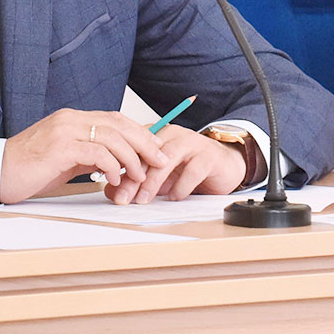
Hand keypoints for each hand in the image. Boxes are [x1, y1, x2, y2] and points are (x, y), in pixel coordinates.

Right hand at [0, 109, 167, 202]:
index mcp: (71, 119)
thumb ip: (90, 154)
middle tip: (161, 161)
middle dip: (145, 143)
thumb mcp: (67, 158)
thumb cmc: (30, 168)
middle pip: (119, 124)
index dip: (140, 133)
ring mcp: (64, 131)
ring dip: (132, 159)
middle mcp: (69, 119)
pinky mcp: (60, 148)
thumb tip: (119, 162)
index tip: (157, 150)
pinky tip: (114, 179)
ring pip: (113, 138)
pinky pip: (98, 153)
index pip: (115, 119)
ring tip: (138, 176)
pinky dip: (112, 166)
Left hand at [110, 125, 247, 202]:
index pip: (132, 147)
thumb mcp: (159, 176)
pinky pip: (193, 170)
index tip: (108, 186)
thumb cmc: (189, 168)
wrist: (225, 165)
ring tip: (144, 199)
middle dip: (132, 178)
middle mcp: (172, 134)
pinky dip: (181, 186)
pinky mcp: (209, 156)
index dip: (119, 166)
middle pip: (146, 154)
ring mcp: (192, 142)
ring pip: (167, 160)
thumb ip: (136, 181)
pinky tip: (174, 197)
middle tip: (123, 197)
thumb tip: (111, 192)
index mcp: (156, 134)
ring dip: (153, 182)